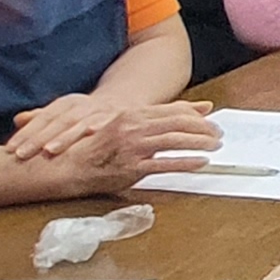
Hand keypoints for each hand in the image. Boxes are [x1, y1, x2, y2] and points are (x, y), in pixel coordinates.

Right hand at [9, 94, 220, 182]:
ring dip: (200, 144)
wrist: (59, 165)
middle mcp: (133, 126)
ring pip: (175, 141)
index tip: (211, 120)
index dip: (195, 116)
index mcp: (130, 114)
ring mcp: (132, 147)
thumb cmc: (88, 147)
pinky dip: (186, 163)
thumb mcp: (115, 127)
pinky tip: (200, 163)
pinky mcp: (130, 168)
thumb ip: (141, 121)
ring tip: (215, 148)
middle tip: (219, 135)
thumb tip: (157, 121)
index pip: (172, 111)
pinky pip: (165, 164)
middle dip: (203, 129)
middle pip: (179, 124)